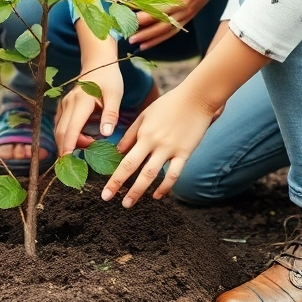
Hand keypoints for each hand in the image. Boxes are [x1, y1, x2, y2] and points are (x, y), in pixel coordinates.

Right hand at [55, 57, 123, 155]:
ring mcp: (64, 104)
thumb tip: (106, 134)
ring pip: (60, 129)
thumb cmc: (109, 79)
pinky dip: (67, 135)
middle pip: (62, 132)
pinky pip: (61, 124)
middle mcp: (69, 103)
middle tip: (77, 163)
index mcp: (81, 101)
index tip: (67, 160)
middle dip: (67, 148)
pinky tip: (80, 140)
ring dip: (69, 142)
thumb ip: (110, 114)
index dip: (68, 145)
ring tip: (86, 148)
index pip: (72, 128)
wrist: (98, 63)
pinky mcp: (64, 106)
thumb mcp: (115, 95)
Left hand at [101, 81, 217, 207]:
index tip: (105, 192)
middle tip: (109, 200)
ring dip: (140, 191)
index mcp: (144, 134)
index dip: (114, 178)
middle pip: (135, 170)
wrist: (196, 98)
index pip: (125, 161)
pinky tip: (157, 195)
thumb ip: (131, 134)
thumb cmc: (168, 104)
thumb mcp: (145, 115)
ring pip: (153, 175)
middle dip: (121, 187)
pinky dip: (165, 187)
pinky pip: (174, 174)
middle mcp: (155, 144)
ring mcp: (171, 150)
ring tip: (129, 203)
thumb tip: (118, 151)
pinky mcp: (185, 153)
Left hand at [130, 0, 234, 50]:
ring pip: (167, 31)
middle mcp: (182, 9)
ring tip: (138, 45)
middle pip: (161, 24)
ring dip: (152, 39)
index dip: (141, 15)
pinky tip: (152, 42)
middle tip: (129, 38)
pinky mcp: (189, 18)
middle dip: (144, 33)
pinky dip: (162, 38)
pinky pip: (174, 31)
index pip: (156, 10)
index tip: (127, 19)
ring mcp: (187, 15)